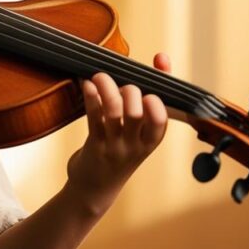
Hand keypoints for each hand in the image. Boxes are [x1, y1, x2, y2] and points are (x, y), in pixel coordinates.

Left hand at [65, 53, 169, 214]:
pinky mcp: (94, 145)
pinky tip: (87, 85)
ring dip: (107, 88)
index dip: (157, 97)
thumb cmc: (120, 151)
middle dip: (130, 90)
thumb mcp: (140, 131)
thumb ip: (145, 98)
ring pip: (114, 112)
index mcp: (151, 140)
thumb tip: (161, 58)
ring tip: (99, 75)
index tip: (152, 78)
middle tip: (120, 83)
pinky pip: (92, 117)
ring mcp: (114, 146)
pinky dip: (90, 97)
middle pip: (138, 112)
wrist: (95, 189)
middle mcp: (135, 145)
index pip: (161, 119)